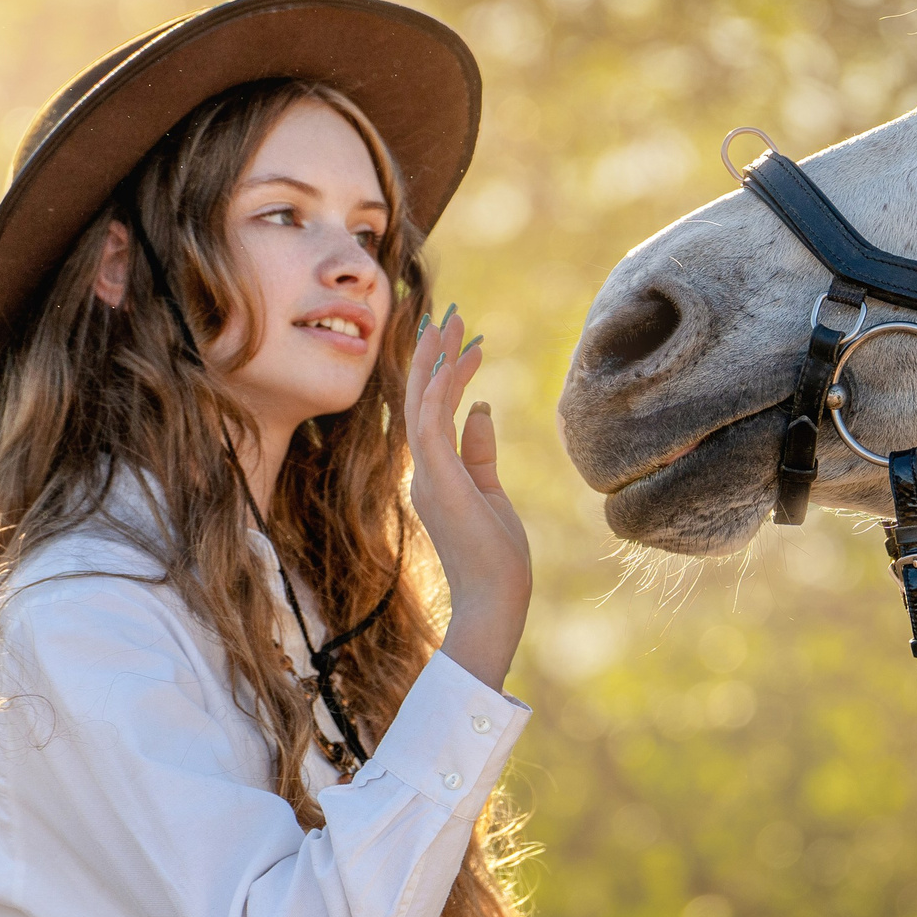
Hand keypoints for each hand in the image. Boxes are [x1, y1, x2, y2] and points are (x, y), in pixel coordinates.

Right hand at [404, 304, 531, 690]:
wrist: (495, 601)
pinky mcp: (438, 480)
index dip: (443, 374)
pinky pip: (432, 423)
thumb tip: (480, 408)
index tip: (463, 340)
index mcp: (433, 475)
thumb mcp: (490, 493)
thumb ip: (480, 451)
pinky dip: (442, 388)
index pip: (431, 413)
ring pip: (421, 404)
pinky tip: (457, 360)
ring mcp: (426, 475)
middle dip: (431, 355)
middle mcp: (422, 471)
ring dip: (435, 360)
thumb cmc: (496, 559)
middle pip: (420, 400)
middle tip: (447, 314)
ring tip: (450, 322)